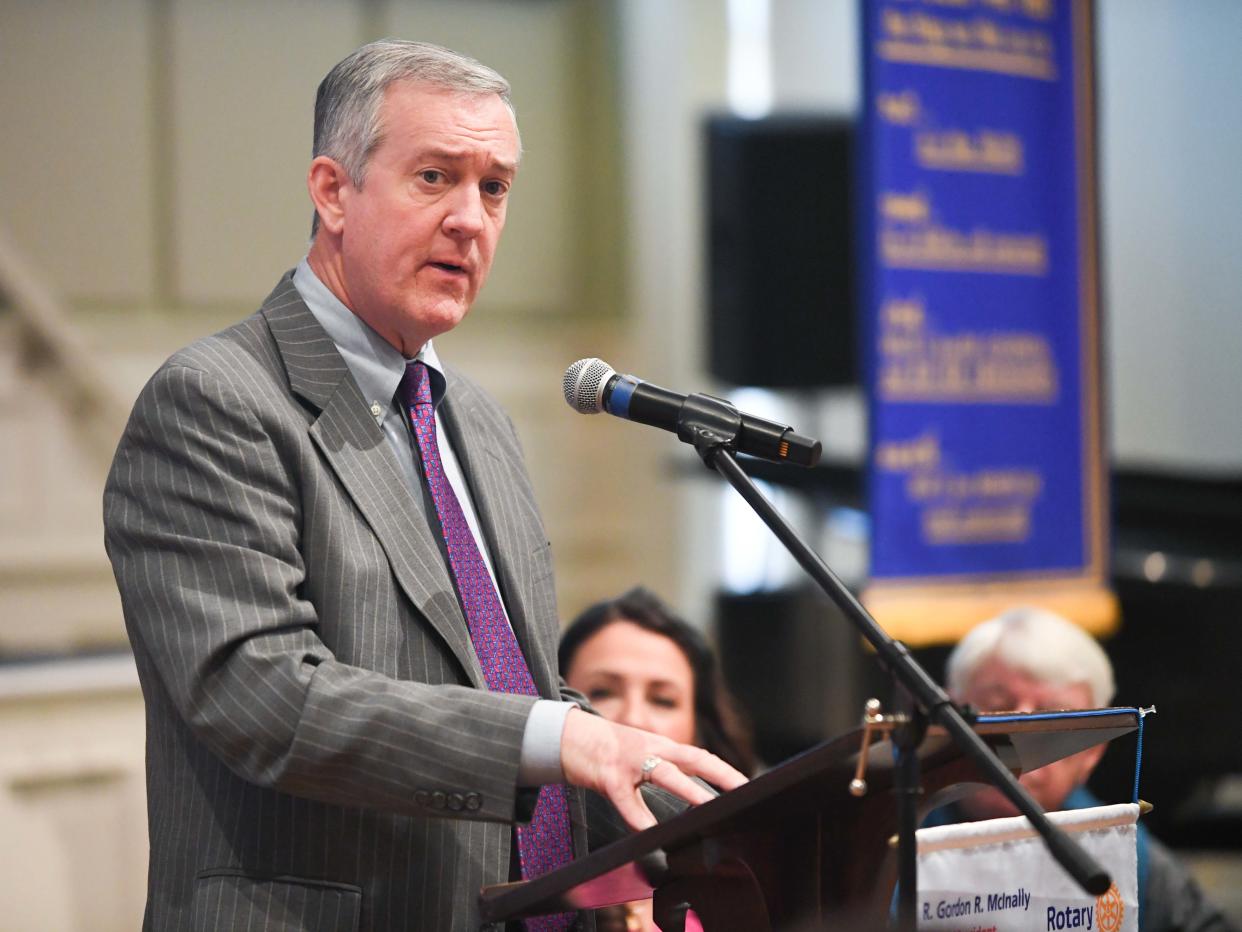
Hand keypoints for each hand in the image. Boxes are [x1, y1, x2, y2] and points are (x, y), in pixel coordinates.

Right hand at [560, 707, 747, 830]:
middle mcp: (651, 748)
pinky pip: (627, 801)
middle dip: (721, 775)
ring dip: (689, 791)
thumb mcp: (640, 757)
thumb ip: (664, 773)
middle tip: (745, 792)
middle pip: (694, 758)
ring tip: (708, 808)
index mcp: (661, 746)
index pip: (701, 756)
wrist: (568, 736)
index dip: (726, 771)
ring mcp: (630, 762)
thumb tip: (690, 798)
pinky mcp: (608, 777)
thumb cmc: (608, 752)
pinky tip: (652, 834)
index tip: (750, 786)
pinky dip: (641, 818)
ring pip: (665, 774)